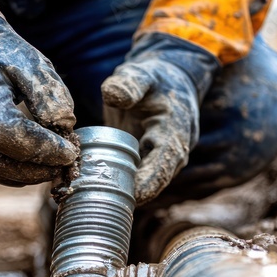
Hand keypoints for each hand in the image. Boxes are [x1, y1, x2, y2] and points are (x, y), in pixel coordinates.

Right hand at [0, 13, 78, 185]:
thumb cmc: (0, 58)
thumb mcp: (31, 62)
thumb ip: (49, 93)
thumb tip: (64, 127)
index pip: (7, 132)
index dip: (41, 148)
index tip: (70, 152)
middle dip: (38, 168)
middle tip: (66, 164)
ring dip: (28, 175)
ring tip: (54, 166)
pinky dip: (12, 173)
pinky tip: (31, 164)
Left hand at [102, 33, 219, 204]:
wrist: (168, 79)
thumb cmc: (153, 77)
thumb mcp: (141, 73)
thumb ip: (129, 83)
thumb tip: (112, 94)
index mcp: (175, 131)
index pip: (165, 164)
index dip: (149, 182)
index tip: (130, 195)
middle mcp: (175, 149)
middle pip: (158, 180)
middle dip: (136, 194)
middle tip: (105, 202)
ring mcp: (165, 157)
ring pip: (150, 182)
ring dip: (129, 192)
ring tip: (100, 200)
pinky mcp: (152, 160)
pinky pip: (142, 178)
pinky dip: (125, 185)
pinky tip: (100, 190)